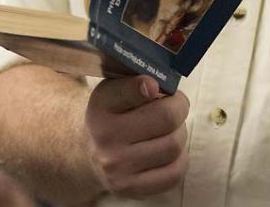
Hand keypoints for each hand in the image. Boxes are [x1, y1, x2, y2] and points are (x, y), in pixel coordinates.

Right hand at [85, 75, 189, 198]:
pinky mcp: (130, 188)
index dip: (146, 86)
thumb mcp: (115, 89)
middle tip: (176, 105)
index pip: (128, 92)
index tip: (154, 85)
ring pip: (174, 145)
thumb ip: (136, 80)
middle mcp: (106, 137)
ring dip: (181, 133)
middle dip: (179, 107)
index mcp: (102, 105)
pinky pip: (174, 173)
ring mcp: (118, 167)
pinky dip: (180, 159)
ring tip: (171, 128)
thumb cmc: (112, 114)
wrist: (88, 152)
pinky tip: (169, 149)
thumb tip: (160, 84)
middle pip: (166, 117)